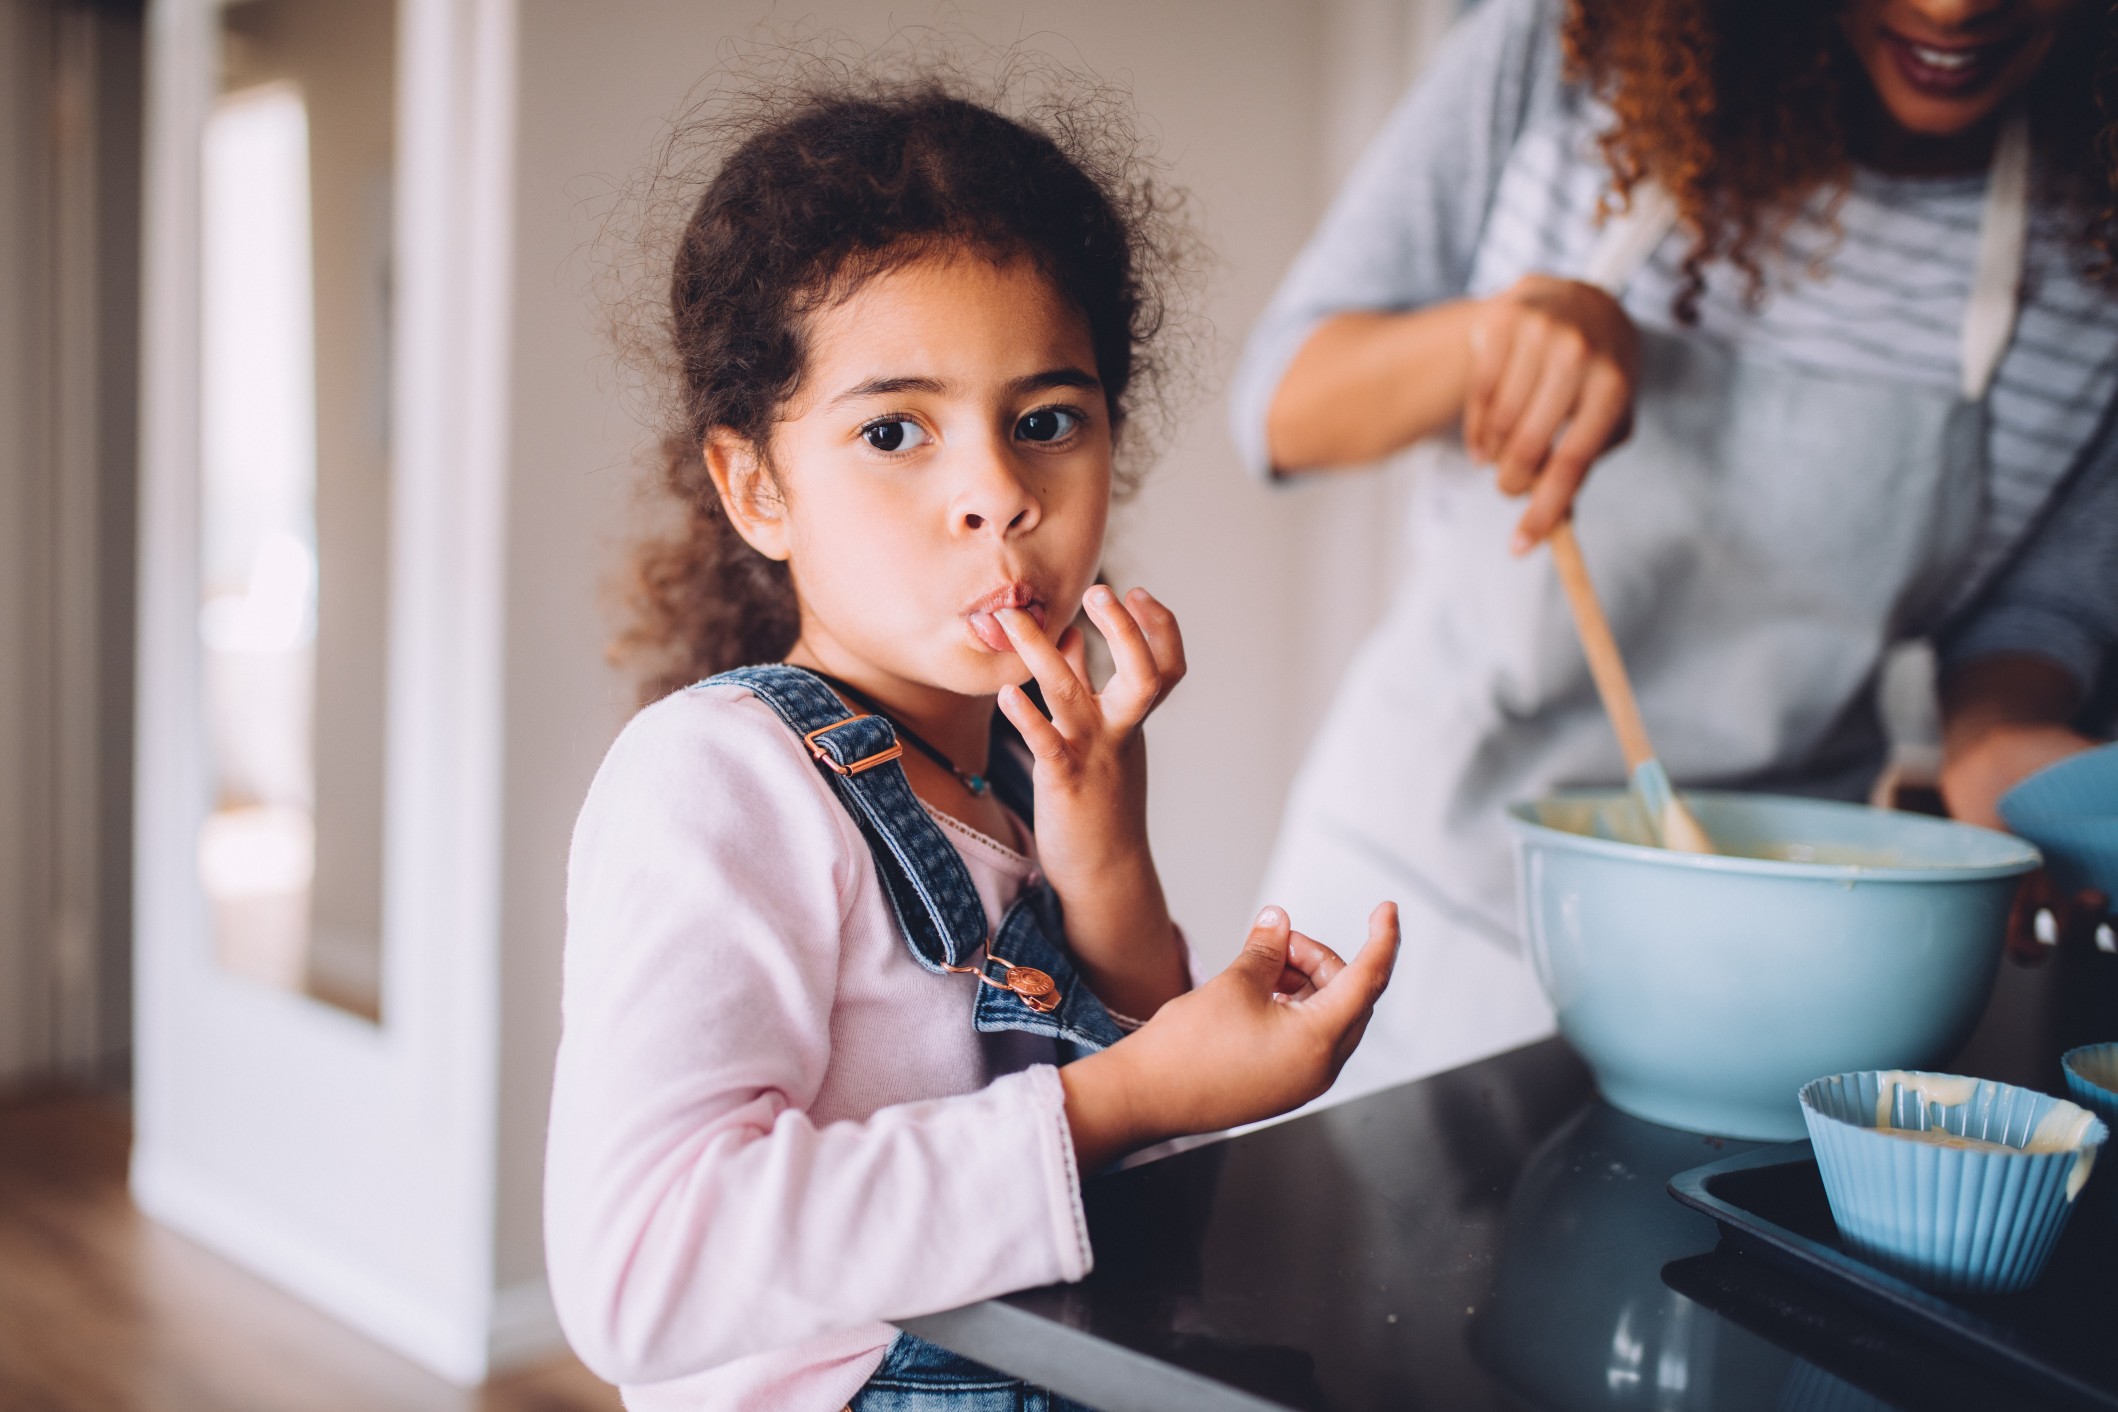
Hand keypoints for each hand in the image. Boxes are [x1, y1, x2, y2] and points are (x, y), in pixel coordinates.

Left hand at [996, 586, 1188, 1017]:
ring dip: (1043, 652)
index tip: (1135, 592)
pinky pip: (1046, 744)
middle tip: (1100, 592)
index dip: (1158, 626)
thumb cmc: (1098, 801)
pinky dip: (1026, 717)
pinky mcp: (1064, 783)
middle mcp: (1120, 732)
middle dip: (1124, 631)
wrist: (1104, 874)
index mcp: (1131, 719)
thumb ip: (1083, 680)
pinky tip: (1005, 694)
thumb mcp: (1100, 736)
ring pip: (1074, 695)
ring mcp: (1093, 756)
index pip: (1166, 665)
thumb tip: (1069, 633)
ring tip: (1012, 618)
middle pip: (1144, 674)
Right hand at [1061, 903, 1401, 1170]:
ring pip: (1326, 1016)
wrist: (1144, 1097)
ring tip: (1261, 967)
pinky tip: (1259, 992)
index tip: (1387, 911)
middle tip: (1279, 942)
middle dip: (1319, 960)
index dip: (1382, 939)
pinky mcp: (1282, 1086)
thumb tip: (1279, 922)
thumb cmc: (1187, 1048)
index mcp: (1319, 1041)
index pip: (1369, 979)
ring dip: (1303, 982)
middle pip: (1348, 996)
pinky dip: (1293, 1007)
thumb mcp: (1235, 983)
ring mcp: (1302, 1081)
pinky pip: (1307, 1038)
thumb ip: (1267, 948)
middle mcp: (1321, 1068)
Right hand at [1464, 275, 1638, 552]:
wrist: (1579, 299)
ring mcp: (1539, 333)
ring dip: (1493, 455)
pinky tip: (1483, 438)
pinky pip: (1477, 395)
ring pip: (1498, 423)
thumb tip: (1554, 526)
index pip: (1572, 462)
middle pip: (1528, 447)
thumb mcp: (1609, 412)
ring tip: (1498, 457)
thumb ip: (1584, 462)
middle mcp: (1579, 354)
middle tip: (1509, 489)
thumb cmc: (1597, 372)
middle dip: (1512, 483)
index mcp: (1614, 385)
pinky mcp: (1503, 320)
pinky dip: (1476, 429)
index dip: (1544, 510)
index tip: (1521, 546)